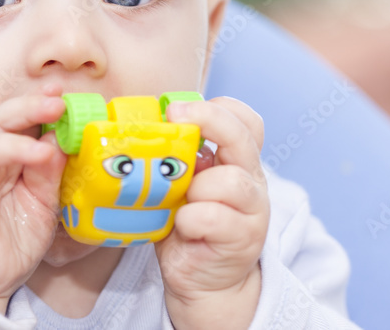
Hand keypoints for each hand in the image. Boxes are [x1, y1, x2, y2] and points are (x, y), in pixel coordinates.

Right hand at [0, 85, 67, 313]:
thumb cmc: (13, 238)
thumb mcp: (43, 204)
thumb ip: (49, 174)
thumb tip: (61, 141)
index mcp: (9, 157)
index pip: (20, 121)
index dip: (37, 104)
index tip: (59, 93)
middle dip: (27, 110)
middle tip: (55, 105)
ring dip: (11, 144)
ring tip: (41, 150)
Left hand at [156, 96, 268, 328]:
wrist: (203, 281)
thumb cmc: (187, 225)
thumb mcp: (181, 184)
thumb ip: (175, 157)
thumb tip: (137, 128)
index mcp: (236, 160)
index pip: (244, 119)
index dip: (216, 108)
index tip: (176, 109)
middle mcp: (250, 179)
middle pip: (242, 137)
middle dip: (208, 121)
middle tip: (174, 119)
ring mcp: (251, 210)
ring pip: (231, 181)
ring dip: (197, 187)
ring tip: (181, 201)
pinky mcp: (242, 239)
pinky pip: (214, 217)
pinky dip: (191, 219)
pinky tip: (182, 227)